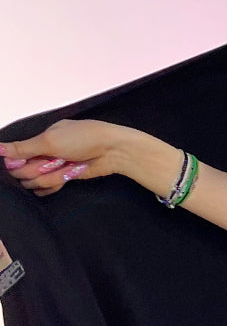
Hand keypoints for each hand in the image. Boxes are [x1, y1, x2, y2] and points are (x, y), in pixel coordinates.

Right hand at [0, 119, 127, 196]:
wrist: (113, 151)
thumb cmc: (85, 138)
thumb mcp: (50, 140)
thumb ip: (22, 147)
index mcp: (39, 140)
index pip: (15, 158)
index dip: (21, 164)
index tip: (38, 159)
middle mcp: (43, 154)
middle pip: (24, 172)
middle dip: (39, 170)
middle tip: (56, 161)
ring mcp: (53, 167)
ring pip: (36, 182)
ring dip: (51, 177)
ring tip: (67, 167)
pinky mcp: (64, 178)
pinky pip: (48, 188)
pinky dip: (54, 186)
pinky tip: (64, 178)